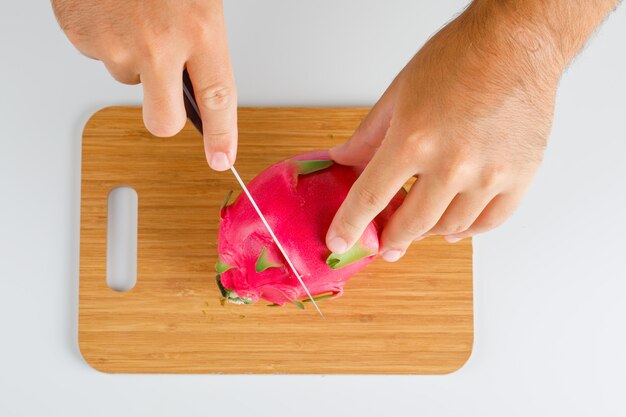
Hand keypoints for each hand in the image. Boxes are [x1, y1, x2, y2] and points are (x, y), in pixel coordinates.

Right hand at [51, 0, 236, 169]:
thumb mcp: (199, 1)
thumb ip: (202, 45)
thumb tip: (200, 90)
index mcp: (200, 28)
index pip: (219, 100)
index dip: (223, 136)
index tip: (222, 158)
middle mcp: (158, 43)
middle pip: (163, 120)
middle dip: (165, 114)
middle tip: (165, 89)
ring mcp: (115, 44)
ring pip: (129, 79)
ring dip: (135, 58)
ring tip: (135, 15)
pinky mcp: (82, 36)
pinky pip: (100, 55)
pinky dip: (107, 38)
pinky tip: (113, 11)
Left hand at [326, 2, 563, 260]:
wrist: (516, 42)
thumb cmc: (458, 59)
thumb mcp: (399, 94)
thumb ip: (368, 136)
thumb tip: (344, 161)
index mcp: (413, 141)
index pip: (370, 198)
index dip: (350, 225)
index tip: (341, 241)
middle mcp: (452, 165)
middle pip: (411, 224)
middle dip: (390, 238)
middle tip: (384, 241)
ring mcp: (489, 175)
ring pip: (450, 228)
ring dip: (427, 232)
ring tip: (417, 224)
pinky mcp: (521, 176)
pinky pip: (489, 222)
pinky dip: (467, 230)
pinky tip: (453, 226)